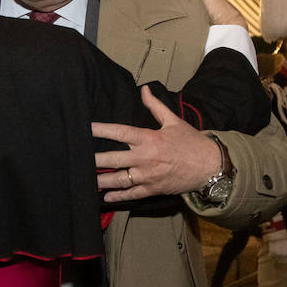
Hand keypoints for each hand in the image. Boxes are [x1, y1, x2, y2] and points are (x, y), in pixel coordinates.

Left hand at [93, 86, 222, 201]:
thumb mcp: (173, 121)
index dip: (101, 129)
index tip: (86, 128)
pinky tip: (105, 197)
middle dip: (94, 160)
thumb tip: (143, 89)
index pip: (119, 133)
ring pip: (119, 179)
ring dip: (102, 180)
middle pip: (113, 159)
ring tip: (86, 180)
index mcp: (149, 139)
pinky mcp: (152, 189)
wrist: (209, 166)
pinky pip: (131, 194)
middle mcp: (145, 158)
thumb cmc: (191, 142)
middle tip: (77, 158)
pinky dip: (117, 197)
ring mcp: (147, 176)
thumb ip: (155, 106)